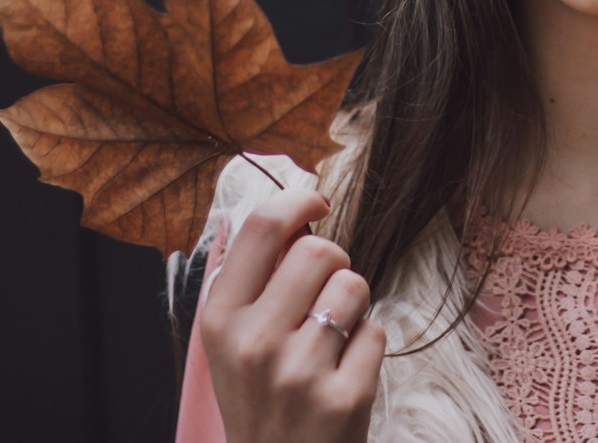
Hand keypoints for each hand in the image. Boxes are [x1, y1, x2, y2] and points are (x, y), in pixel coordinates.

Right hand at [198, 188, 384, 442]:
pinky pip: (376, 331)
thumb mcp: (234, 341)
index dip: (297, 199)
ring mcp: (299, 372)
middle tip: (324, 294)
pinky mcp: (343, 398)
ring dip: (352, 305)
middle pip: (320, 250)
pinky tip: (342, 374)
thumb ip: (258, 280)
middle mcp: (254, 343)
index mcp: (220, 320)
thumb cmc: (261, 397)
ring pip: (354, 286)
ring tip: (330, 340)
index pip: (261, 229)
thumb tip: (300, 211)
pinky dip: (366, 347)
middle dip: (333, 263)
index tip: (316, 200)